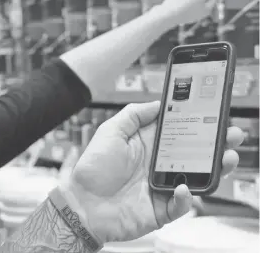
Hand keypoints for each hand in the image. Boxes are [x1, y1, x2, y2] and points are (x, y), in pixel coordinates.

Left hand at [59, 101, 241, 243]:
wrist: (82, 205)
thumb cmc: (93, 168)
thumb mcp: (110, 132)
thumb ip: (134, 116)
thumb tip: (159, 103)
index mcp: (147, 145)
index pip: (177, 131)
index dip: (195, 123)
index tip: (212, 113)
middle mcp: (157, 165)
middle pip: (192, 153)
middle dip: (214, 143)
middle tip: (231, 134)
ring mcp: (161, 187)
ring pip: (195, 177)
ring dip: (213, 169)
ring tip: (227, 157)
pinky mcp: (160, 209)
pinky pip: (181, 204)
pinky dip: (186, 198)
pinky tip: (183, 188)